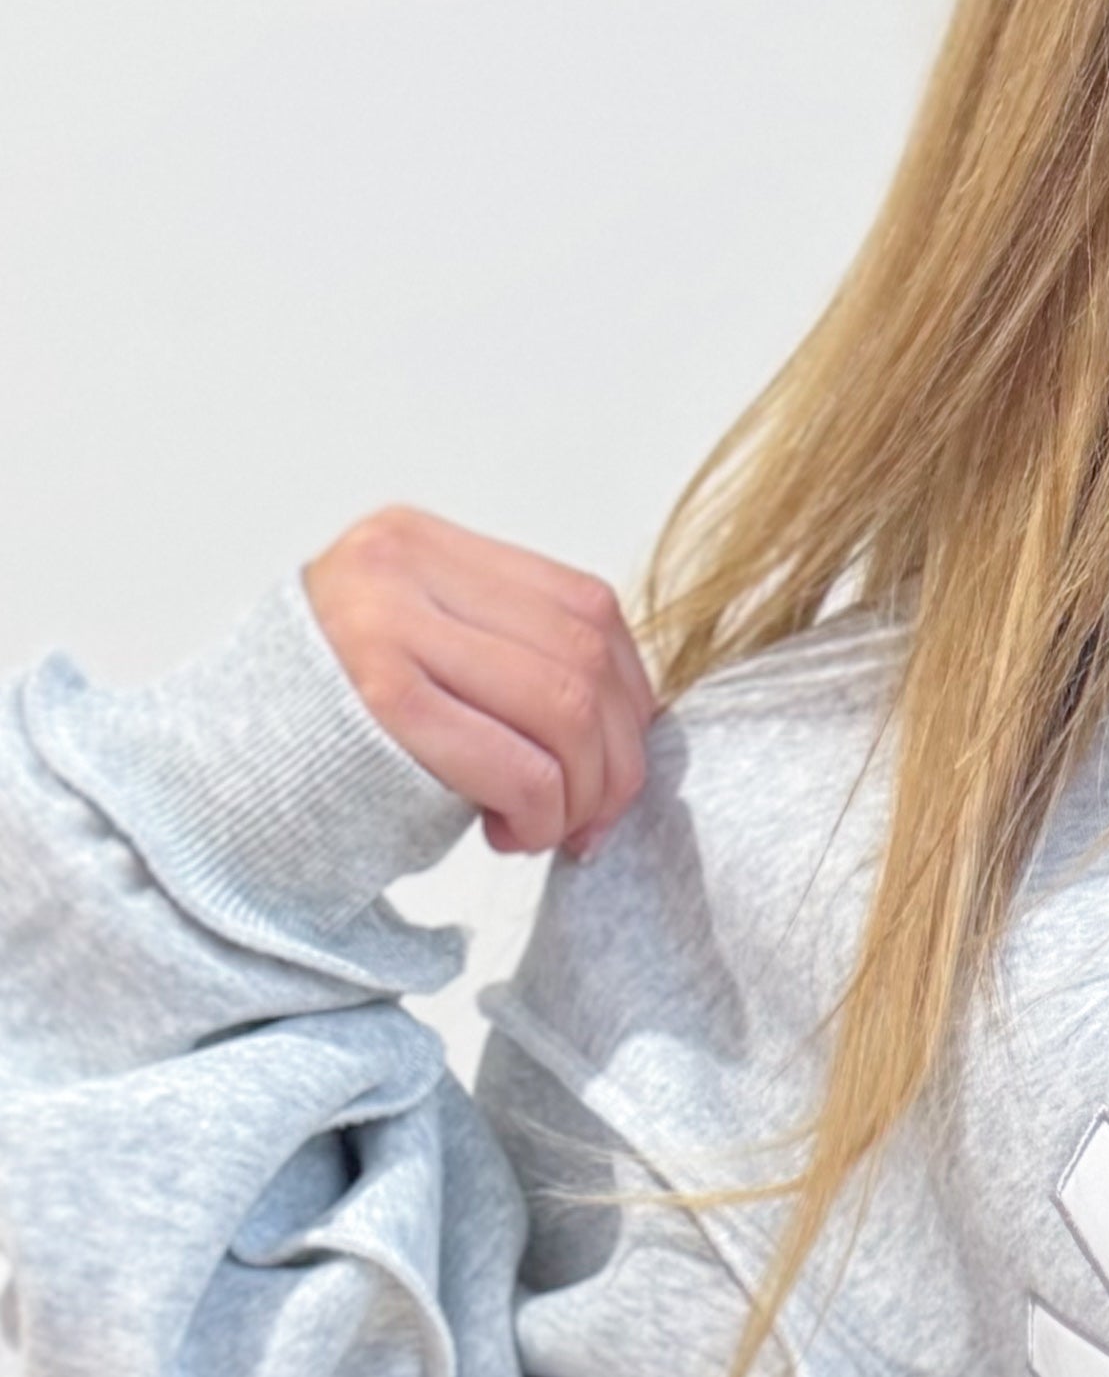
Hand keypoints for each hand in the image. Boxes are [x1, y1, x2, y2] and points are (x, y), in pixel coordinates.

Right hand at [302, 507, 654, 860]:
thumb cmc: (330, 740)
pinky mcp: (380, 698)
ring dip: (582, 793)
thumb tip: (628, 714)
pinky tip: (505, 834)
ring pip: (565, 706)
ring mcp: (387, 623)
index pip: (584, 603)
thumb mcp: (417, 658)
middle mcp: (402, 565)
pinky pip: (520, 765)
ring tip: (546, 829)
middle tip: (592, 820)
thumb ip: (501, 652)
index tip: (613, 764)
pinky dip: (541, 817)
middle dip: (616, 759)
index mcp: (419, 543)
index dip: (627, 697)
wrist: (212, 782)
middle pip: (585, 655)